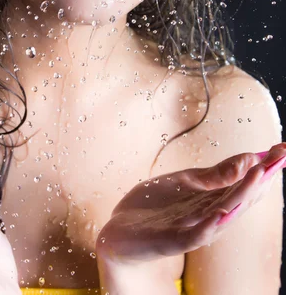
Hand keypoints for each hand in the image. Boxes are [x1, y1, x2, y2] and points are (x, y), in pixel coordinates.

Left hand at [96, 143, 285, 264]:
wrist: (121, 231)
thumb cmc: (155, 206)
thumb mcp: (186, 182)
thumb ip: (216, 174)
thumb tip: (249, 157)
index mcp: (212, 200)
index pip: (244, 183)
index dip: (264, 167)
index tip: (283, 150)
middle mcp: (208, 216)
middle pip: (240, 197)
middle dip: (262, 178)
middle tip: (281, 157)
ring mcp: (191, 228)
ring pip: (223, 212)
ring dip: (243, 195)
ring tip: (260, 174)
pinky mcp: (171, 240)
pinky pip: (195, 234)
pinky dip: (210, 225)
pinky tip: (222, 213)